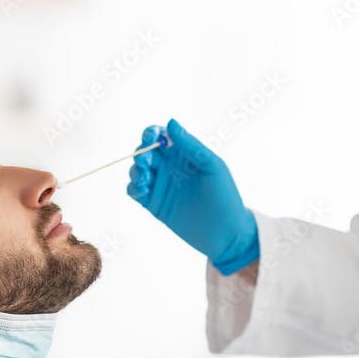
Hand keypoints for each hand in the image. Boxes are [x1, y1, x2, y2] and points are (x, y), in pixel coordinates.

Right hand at [127, 118, 259, 274]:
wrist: (225, 234)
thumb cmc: (225, 197)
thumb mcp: (212, 167)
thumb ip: (191, 146)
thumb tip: (171, 122)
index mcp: (184, 154)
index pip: (161, 136)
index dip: (151, 133)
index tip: (149, 139)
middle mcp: (170, 167)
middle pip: (145, 152)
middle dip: (141, 153)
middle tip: (146, 163)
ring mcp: (161, 186)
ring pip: (137, 170)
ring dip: (136, 171)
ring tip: (146, 180)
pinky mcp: (153, 204)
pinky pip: (135, 191)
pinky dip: (133, 187)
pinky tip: (142, 190)